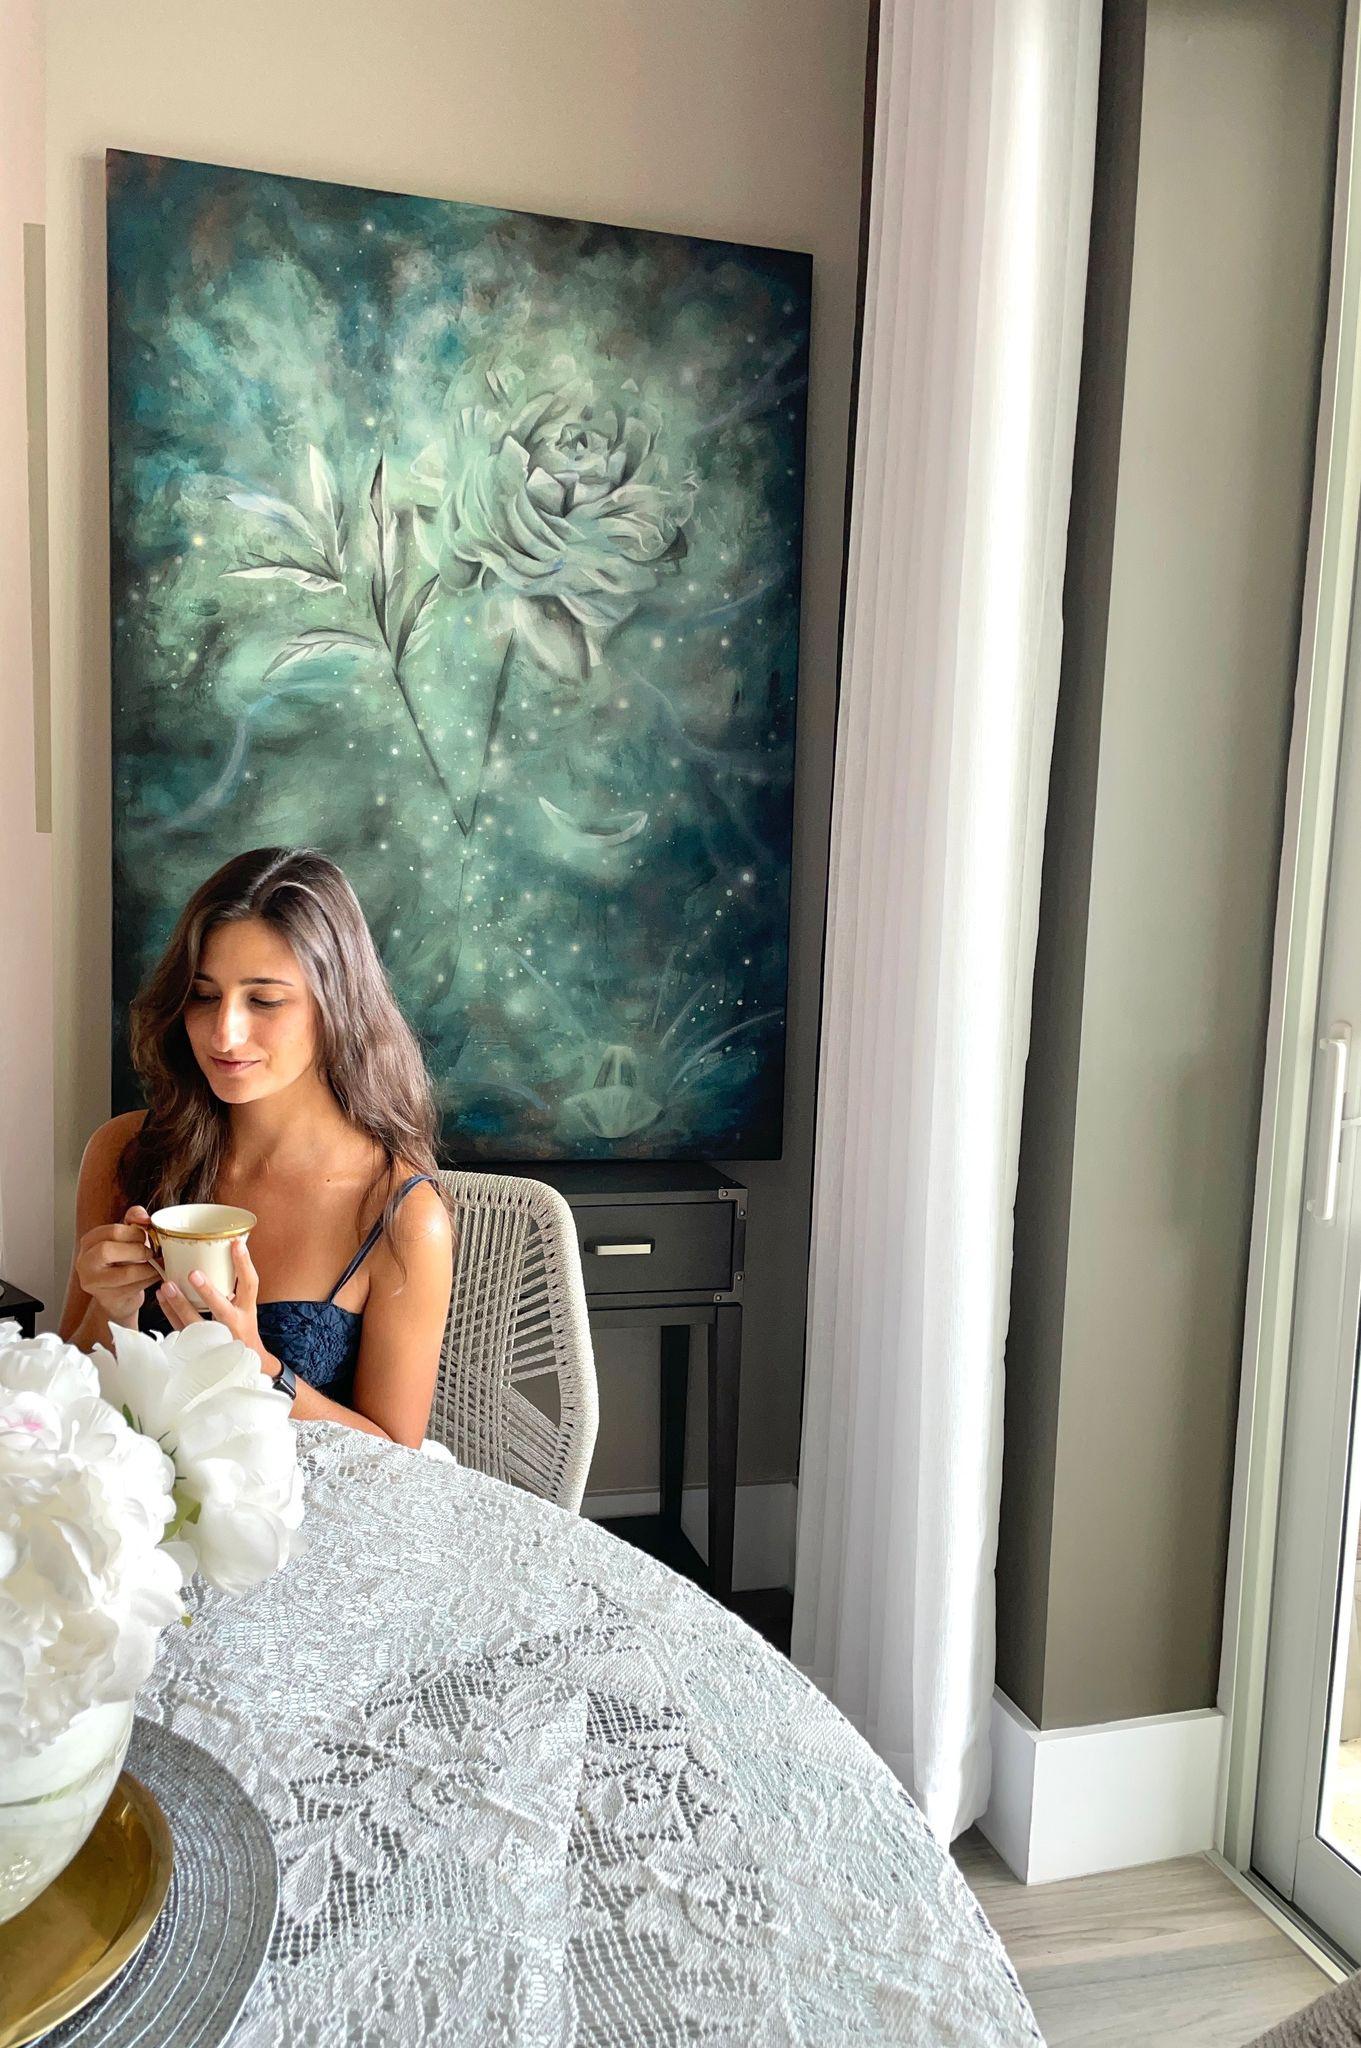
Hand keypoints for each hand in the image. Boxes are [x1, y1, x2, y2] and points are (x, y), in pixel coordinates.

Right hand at [75, 1205, 161, 1328]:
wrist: (120, 1296)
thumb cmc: (123, 1262)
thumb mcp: (126, 1237)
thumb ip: (134, 1219)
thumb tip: (143, 1217)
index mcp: (89, 1242)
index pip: (111, 1231)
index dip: (135, 1232)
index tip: (147, 1235)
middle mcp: (84, 1262)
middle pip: (107, 1250)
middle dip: (137, 1250)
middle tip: (150, 1252)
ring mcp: (93, 1283)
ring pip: (125, 1273)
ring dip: (149, 1267)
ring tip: (158, 1264)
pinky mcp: (108, 1299)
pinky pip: (134, 1288)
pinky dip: (151, 1280)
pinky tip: (157, 1275)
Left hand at [156, 1238, 280, 1379]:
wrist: (246, 1366)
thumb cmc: (242, 1329)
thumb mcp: (245, 1309)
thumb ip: (234, 1288)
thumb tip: (220, 1251)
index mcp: (247, 1311)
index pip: (250, 1285)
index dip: (244, 1264)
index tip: (236, 1244)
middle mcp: (234, 1326)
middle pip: (221, 1309)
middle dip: (208, 1292)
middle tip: (193, 1273)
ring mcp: (216, 1339)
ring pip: (196, 1324)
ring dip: (180, 1304)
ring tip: (166, 1286)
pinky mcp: (199, 1350)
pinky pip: (182, 1331)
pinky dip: (170, 1314)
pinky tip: (161, 1298)